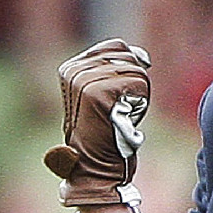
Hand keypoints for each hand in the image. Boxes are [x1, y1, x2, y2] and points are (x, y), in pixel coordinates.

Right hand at [43, 39, 150, 208]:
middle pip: (127, 55)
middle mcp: (74, 71)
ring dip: (138, 96)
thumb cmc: (102, 134)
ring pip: (135, 70)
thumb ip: (113, 71)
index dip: (132, 62)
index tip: (127, 92)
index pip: (115, 45)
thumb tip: (142, 56)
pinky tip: (125, 120)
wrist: (93, 167)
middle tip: (120, 109)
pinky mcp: (99, 93)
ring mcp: (85, 80)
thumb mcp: (100, 96)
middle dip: (134, 81)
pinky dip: (140, 104)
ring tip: (120, 116)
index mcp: (70, 69)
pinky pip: (138, 83)